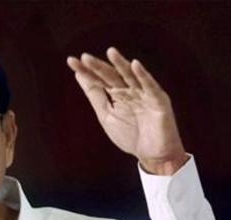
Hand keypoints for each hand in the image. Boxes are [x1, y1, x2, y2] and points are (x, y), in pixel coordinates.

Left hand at [67, 47, 187, 174]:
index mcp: (118, 94)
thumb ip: (95, 95)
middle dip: (99, 67)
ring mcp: (145, 94)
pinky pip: (150, 86)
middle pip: (112, 76)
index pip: (99, 79)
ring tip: (110, 52)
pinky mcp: (159, 101)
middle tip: (84, 57)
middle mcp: (131, 91)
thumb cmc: (131, 136)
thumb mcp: (107, 115)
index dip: (86, 71)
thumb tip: (79, 75)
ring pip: (131, 77)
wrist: (154, 156)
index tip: (71, 61)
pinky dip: (143, 76)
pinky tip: (134, 65)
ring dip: (120, 64)